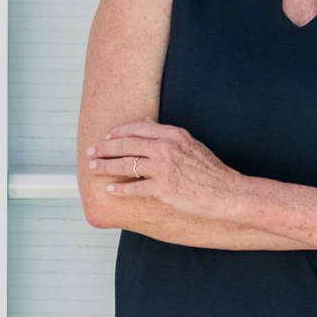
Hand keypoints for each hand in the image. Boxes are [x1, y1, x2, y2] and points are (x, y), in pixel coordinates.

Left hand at [86, 121, 246, 218]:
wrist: (225, 193)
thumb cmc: (209, 171)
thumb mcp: (190, 144)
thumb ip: (168, 136)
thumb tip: (146, 124)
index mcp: (172, 134)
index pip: (137, 128)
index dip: (118, 133)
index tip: (107, 137)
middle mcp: (165, 148)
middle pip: (126, 145)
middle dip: (104, 148)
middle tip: (91, 152)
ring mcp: (162, 169)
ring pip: (125, 165)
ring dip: (105, 166)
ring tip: (93, 168)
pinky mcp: (162, 189)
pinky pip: (133, 188)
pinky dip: (119, 189)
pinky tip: (110, 189)